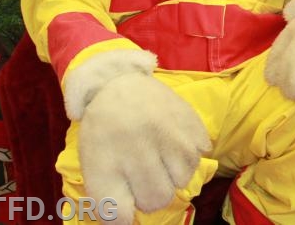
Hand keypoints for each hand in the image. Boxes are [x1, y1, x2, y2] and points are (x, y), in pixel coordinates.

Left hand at [78, 71, 210, 224]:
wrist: (118, 83)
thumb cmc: (104, 131)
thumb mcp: (94, 166)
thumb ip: (109, 200)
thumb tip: (130, 221)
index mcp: (106, 162)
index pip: (120, 214)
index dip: (125, 215)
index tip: (126, 202)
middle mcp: (137, 148)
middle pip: (158, 199)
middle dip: (152, 193)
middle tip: (145, 174)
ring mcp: (166, 132)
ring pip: (182, 180)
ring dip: (173, 173)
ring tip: (160, 155)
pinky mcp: (189, 120)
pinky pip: (200, 155)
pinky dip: (189, 154)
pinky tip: (173, 140)